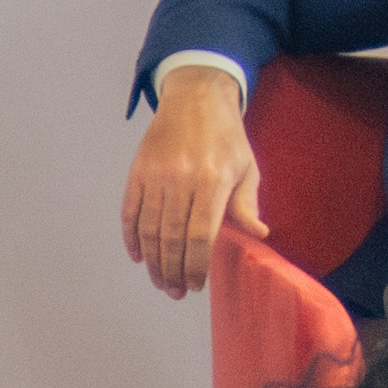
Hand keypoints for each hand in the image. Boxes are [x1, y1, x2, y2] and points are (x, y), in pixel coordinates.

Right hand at [120, 69, 268, 297]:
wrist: (196, 95)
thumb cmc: (226, 135)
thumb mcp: (247, 166)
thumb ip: (248, 203)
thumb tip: (258, 235)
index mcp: (213, 180)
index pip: (201, 235)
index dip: (196, 265)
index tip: (197, 284)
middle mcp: (181, 178)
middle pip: (172, 238)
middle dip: (173, 271)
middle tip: (176, 292)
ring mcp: (156, 174)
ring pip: (149, 229)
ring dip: (153, 261)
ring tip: (160, 282)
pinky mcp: (137, 170)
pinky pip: (129, 210)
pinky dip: (131, 237)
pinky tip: (138, 256)